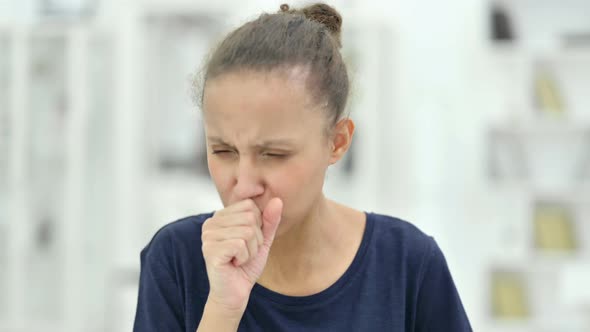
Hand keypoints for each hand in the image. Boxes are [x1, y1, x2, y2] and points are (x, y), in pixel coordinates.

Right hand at [201, 198, 282, 313]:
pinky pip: (240, 244)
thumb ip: (269, 220)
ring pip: (247, 231)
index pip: (250, 205)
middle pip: (250, 217)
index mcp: (220, 216)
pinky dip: (244, 258)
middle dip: (255, 239)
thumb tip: (277, 200)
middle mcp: (210, 222)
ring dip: (251, 250)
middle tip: (244, 253)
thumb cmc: (246, 266)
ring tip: (239, 259)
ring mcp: (208, 236)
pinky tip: (234, 264)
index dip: (258, 226)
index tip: (247, 242)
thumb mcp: (262, 240)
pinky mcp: (210, 250)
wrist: (235, 292)